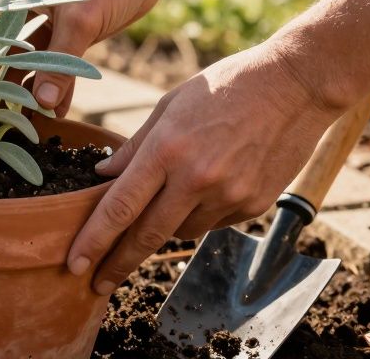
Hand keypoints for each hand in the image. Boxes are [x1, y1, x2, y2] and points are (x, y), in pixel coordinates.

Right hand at [1, 0, 167, 114]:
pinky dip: (59, 83)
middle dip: (8, 85)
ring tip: (31, 121)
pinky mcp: (70, 29)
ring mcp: (48, 18)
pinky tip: (59, 110)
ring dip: (35, 88)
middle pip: (7, 52)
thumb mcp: (81, 19)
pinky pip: (58, 61)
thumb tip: (42, 103)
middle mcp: (24, 4)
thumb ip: (60, 62)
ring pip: (34, 60)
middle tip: (4, 121)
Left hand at [67, 41, 347, 294]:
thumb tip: (103, 176)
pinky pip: (213, 224)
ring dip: (163, 228)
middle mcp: (196, 178)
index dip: (94, 240)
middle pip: (146, 235)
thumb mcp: (170, 104)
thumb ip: (135, 146)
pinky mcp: (253, 206)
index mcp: (168, 149)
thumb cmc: (226, 86)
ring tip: (170, 198)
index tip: (74, 263)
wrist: (295, 85)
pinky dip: (200, 216)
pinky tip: (209, 188)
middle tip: (97, 283)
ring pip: (181, 232)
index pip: (120, 207)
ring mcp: (228, 196)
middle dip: (117, 263)